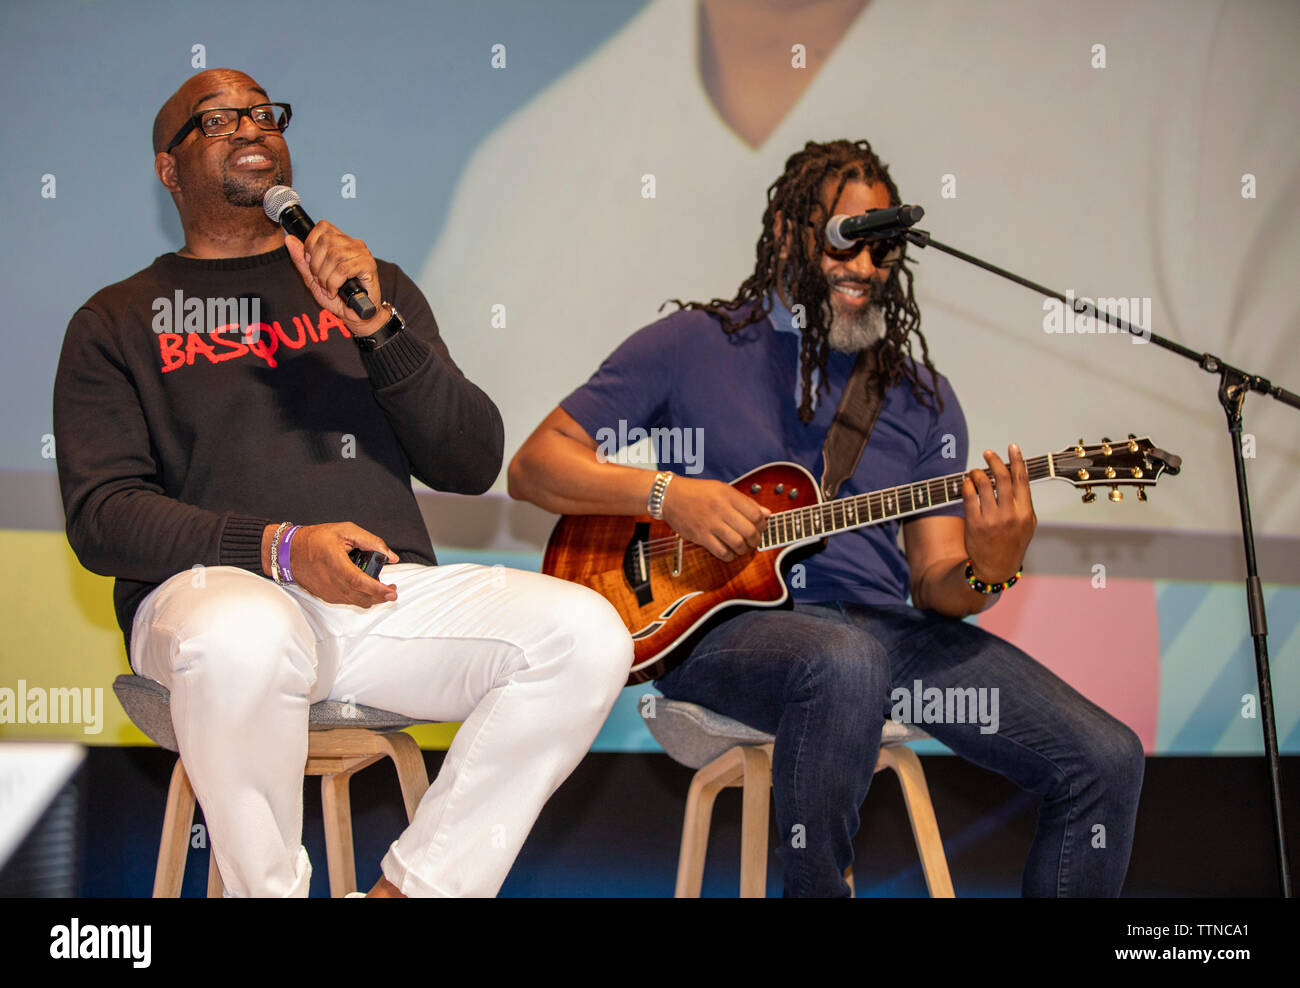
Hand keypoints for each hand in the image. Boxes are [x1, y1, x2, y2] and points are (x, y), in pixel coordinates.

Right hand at [275, 522, 399, 606]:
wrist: (289, 552)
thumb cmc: (315, 539)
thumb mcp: (345, 531)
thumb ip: (370, 541)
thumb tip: (390, 556)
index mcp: (336, 563)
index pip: (360, 582)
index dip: (378, 589)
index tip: (391, 591)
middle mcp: (331, 582)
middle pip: (362, 597)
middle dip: (381, 596)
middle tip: (392, 589)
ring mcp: (328, 592)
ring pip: (357, 602)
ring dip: (372, 598)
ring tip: (381, 587)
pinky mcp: (326, 596)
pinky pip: (348, 601)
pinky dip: (360, 597)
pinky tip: (364, 588)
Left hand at [284, 223, 387, 335]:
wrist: (356, 315)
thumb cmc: (339, 297)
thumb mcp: (313, 278)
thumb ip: (301, 260)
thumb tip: (289, 239)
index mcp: (342, 242)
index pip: (323, 227)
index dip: (311, 243)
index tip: (310, 262)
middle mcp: (354, 244)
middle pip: (326, 241)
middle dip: (316, 264)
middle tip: (319, 280)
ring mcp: (363, 254)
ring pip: (334, 255)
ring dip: (325, 276)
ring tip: (328, 288)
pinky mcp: (369, 266)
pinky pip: (344, 269)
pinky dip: (334, 282)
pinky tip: (335, 291)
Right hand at [660, 476, 768, 560]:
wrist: (670, 496)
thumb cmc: (698, 492)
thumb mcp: (724, 490)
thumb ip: (746, 502)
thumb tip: (767, 514)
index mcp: (729, 496)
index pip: (756, 514)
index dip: (762, 524)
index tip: (760, 527)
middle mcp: (721, 509)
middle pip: (749, 530)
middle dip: (756, 539)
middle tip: (754, 540)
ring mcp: (710, 524)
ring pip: (738, 543)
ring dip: (744, 549)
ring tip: (743, 548)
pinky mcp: (700, 536)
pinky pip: (721, 551)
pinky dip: (729, 555)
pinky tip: (730, 553)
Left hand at [961, 444, 1035, 583]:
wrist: (995, 568)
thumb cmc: (1012, 543)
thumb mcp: (1027, 525)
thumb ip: (1023, 502)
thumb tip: (1016, 475)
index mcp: (1025, 512)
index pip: (1022, 480)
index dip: (1017, 460)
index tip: (1012, 447)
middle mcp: (1010, 514)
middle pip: (1001, 478)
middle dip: (994, 461)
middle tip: (988, 453)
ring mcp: (992, 519)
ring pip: (983, 485)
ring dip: (977, 472)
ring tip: (975, 471)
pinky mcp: (975, 524)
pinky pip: (969, 497)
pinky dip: (967, 485)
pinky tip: (967, 483)